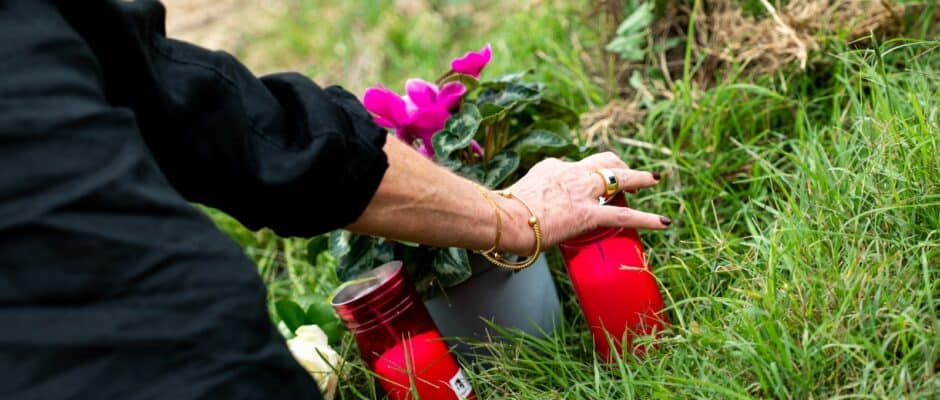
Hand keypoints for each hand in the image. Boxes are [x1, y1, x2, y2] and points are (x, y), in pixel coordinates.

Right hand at [494, 152, 670, 254]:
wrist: (505, 220)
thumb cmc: (504, 215)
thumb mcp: (519, 196)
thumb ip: (531, 200)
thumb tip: (529, 216)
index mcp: (553, 167)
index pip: (575, 167)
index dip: (582, 176)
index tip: (583, 186)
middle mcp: (572, 173)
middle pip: (604, 161)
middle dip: (619, 164)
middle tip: (629, 171)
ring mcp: (583, 193)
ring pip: (620, 179)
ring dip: (639, 178)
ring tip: (653, 179)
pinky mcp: (590, 214)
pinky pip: (625, 215)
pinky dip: (648, 218)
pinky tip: (663, 221)